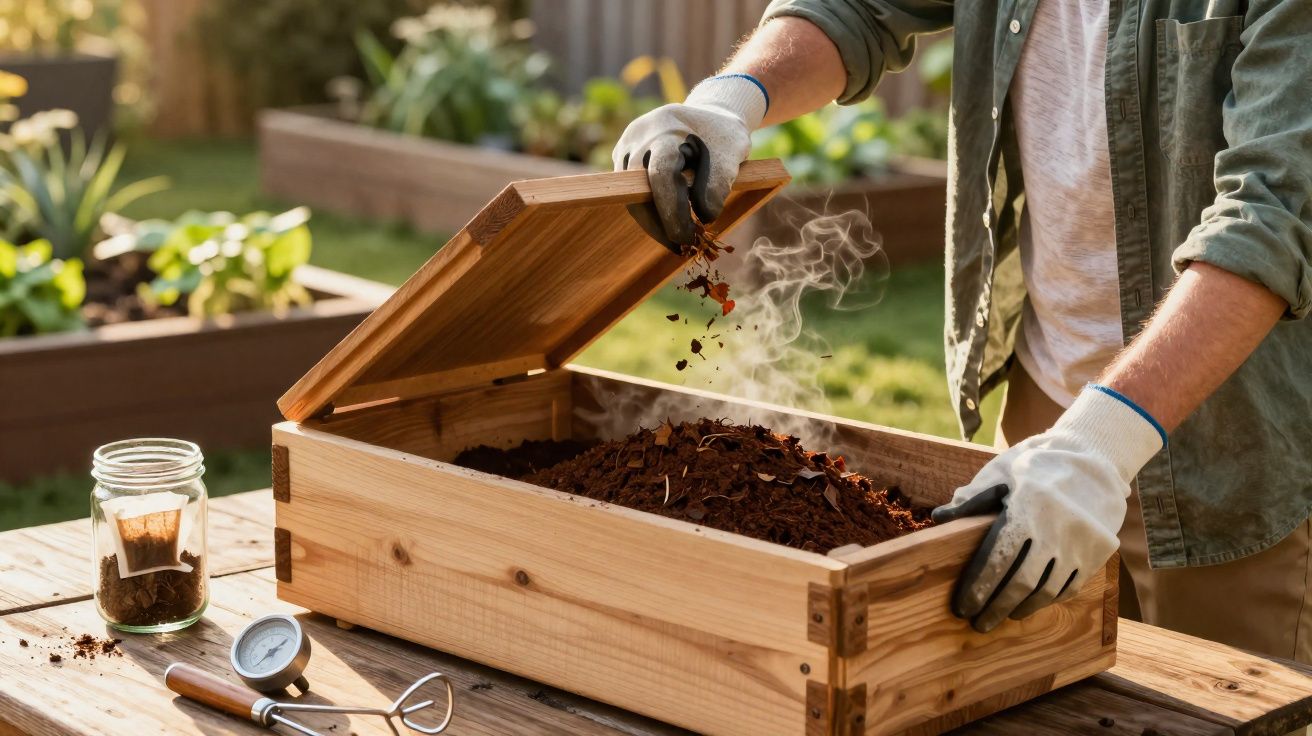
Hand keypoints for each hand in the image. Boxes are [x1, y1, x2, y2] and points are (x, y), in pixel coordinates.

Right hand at [613, 74, 767, 244]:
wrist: (707, 118)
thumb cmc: (722, 137)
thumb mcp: (732, 154)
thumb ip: (720, 183)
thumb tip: (705, 217)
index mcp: (668, 127)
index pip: (662, 173)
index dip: (672, 210)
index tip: (687, 237)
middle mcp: (639, 135)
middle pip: (639, 189)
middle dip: (658, 224)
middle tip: (682, 248)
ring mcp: (626, 145)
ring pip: (631, 195)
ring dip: (653, 222)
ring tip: (678, 240)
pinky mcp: (622, 158)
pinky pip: (631, 192)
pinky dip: (650, 212)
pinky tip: (670, 225)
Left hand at [932, 385, 1165, 631]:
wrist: (1094, 457)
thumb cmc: (1036, 464)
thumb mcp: (1002, 472)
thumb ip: (972, 499)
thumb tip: (939, 518)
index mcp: (1028, 505)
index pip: (997, 557)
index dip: (978, 585)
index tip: (962, 606)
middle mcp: (1057, 527)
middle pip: (1021, 581)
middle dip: (995, 605)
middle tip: (977, 622)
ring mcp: (1081, 542)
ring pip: (1046, 589)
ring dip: (1020, 607)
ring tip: (1002, 616)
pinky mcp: (1099, 551)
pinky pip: (1069, 586)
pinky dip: (1046, 599)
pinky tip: (1029, 604)